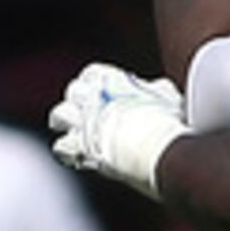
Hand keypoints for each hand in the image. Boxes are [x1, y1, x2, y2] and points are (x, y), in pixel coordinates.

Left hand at [50, 62, 187, 198]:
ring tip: (79, 135)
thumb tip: (160, 90)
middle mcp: (92, 96)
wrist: (160, 148)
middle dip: (79, 104)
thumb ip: (155, 91)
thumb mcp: (166, 97)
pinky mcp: (79, 147)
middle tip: (89, 117)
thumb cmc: (169, 123)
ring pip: (59, 116)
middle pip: (73, 92)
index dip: (94, 85)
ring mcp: (83, 121)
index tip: (101, 95)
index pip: (91, 73)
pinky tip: (78, 157)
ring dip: (67, 125)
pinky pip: (61, 147)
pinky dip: (67, 152)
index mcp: (112, 79)